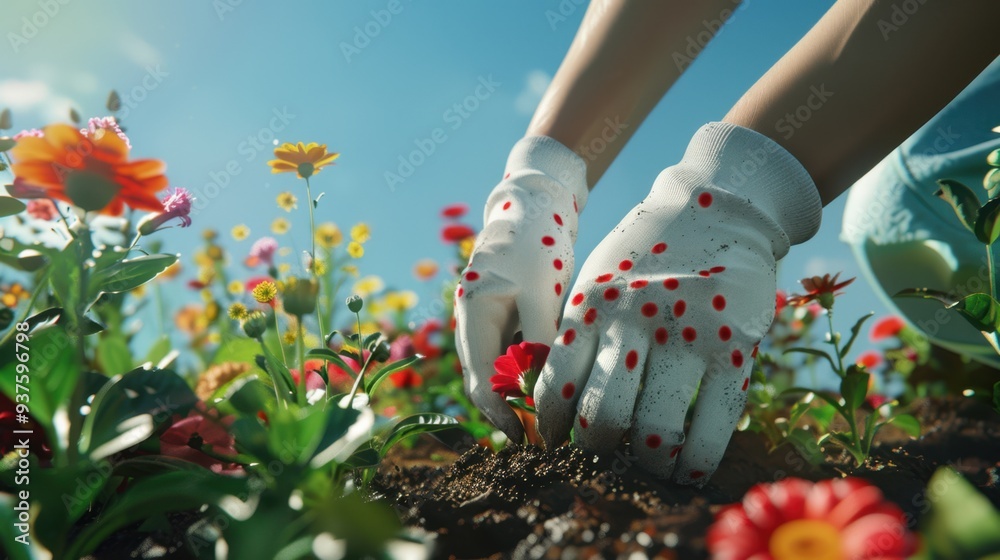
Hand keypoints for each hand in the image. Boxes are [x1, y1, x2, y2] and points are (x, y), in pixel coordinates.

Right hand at [455, 136, 588, 441]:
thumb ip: (541, 340)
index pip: (481, 379)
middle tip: (542, 436)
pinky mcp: (505, 315)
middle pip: (485, 379)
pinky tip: (549, 385)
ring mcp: (487, 319)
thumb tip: (544, 390)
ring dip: (517, 394)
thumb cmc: (537, 243)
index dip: (502, 413)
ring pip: (498, 369)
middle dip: (509, 410)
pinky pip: (511, 353)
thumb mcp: (541, 292)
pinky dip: (526, 372)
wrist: (536, 204)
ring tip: (548, 418)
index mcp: (472, 314)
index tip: (529, 437)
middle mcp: (473, 321)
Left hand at [534, 123, 821, 484]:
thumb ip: (578, 331)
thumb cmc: (647, 252)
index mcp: (591, 307)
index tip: (558, 443)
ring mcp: (686, 336)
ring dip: (645, 462)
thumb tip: (553, 400)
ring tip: (645, 466)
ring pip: (654, 430)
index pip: (557, 388)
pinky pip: (711, 425)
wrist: (718, 207)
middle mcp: (634, 322)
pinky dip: (695, 460)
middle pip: (603, 417)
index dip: (554, 429)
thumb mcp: (598, 277)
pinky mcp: (733, 348)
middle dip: (597, 450)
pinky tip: (686, 470)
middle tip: (601, 456)